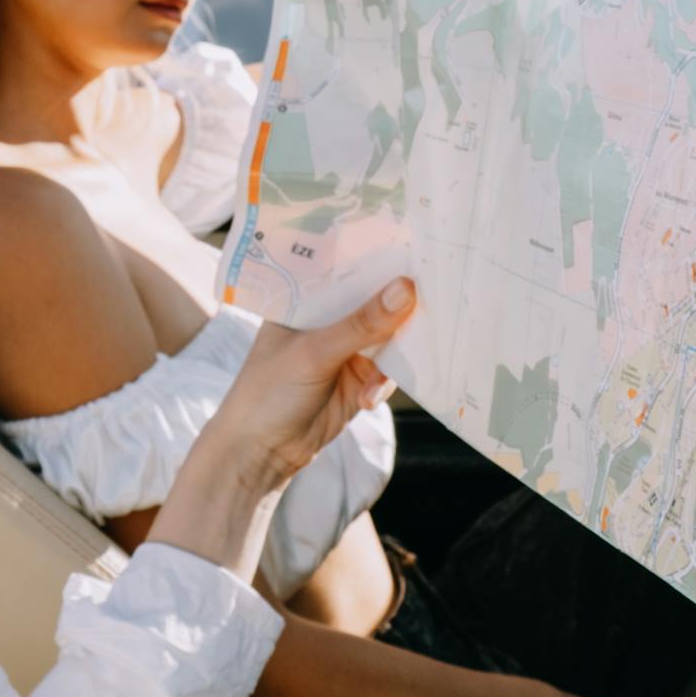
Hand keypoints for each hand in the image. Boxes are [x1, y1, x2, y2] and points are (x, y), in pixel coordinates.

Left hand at [148, 279, 415, 582]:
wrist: (261, 454)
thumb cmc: (268, 393)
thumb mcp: (314, 353)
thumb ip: (360, 324)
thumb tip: (407, 288)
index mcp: (304, 296)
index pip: (345, 263)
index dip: (378, 252)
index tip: (416, 242)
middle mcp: (327, 316)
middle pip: (374, 297)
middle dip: (400, 301)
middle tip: (434, 295)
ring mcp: (345, 347)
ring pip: (389, 334)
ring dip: (397, 348)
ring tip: (390, 364)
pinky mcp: (360, 378)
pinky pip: (390, 370)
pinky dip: (387, 382)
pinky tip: (368, 400)